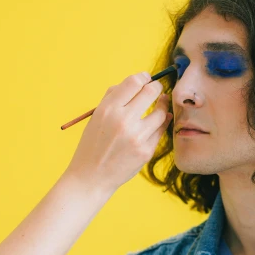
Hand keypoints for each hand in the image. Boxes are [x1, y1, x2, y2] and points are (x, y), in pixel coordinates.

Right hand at [61, 71, 171, 197]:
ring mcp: (137, 137)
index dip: (143, 77)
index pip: (133, 82)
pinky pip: (160, 131)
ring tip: (161, 104)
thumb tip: (135, 82)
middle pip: (151, 92)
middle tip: (157, 89)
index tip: (146, 79)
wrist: (91, 177)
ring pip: (161, 112)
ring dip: (162, 106)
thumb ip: (113, 98)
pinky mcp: (146, 151)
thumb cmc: (93, 145)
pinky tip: (162, 120)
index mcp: (108, 109)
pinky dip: (162, 123)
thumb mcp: (96, 117)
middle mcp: (123, 121)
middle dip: (157, 87)